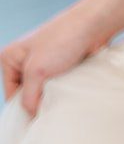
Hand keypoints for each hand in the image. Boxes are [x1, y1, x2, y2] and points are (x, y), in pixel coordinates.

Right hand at [1, 0, 113, 118]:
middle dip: (38, 101)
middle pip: (27, 92)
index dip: (24, 108)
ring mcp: (43, 61)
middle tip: (51, 109)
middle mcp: (24, 58)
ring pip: (43, 89)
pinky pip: (57, 84)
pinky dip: (62, 90)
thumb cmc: (62, 41)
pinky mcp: (61, 63)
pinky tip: (69, 93)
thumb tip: (32, 115)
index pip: (11, 94)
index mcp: (9, 57)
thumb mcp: (37, 72)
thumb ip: (28, 97)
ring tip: (62, 98)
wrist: (94, 25)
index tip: (37, 118)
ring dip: (52, 96)